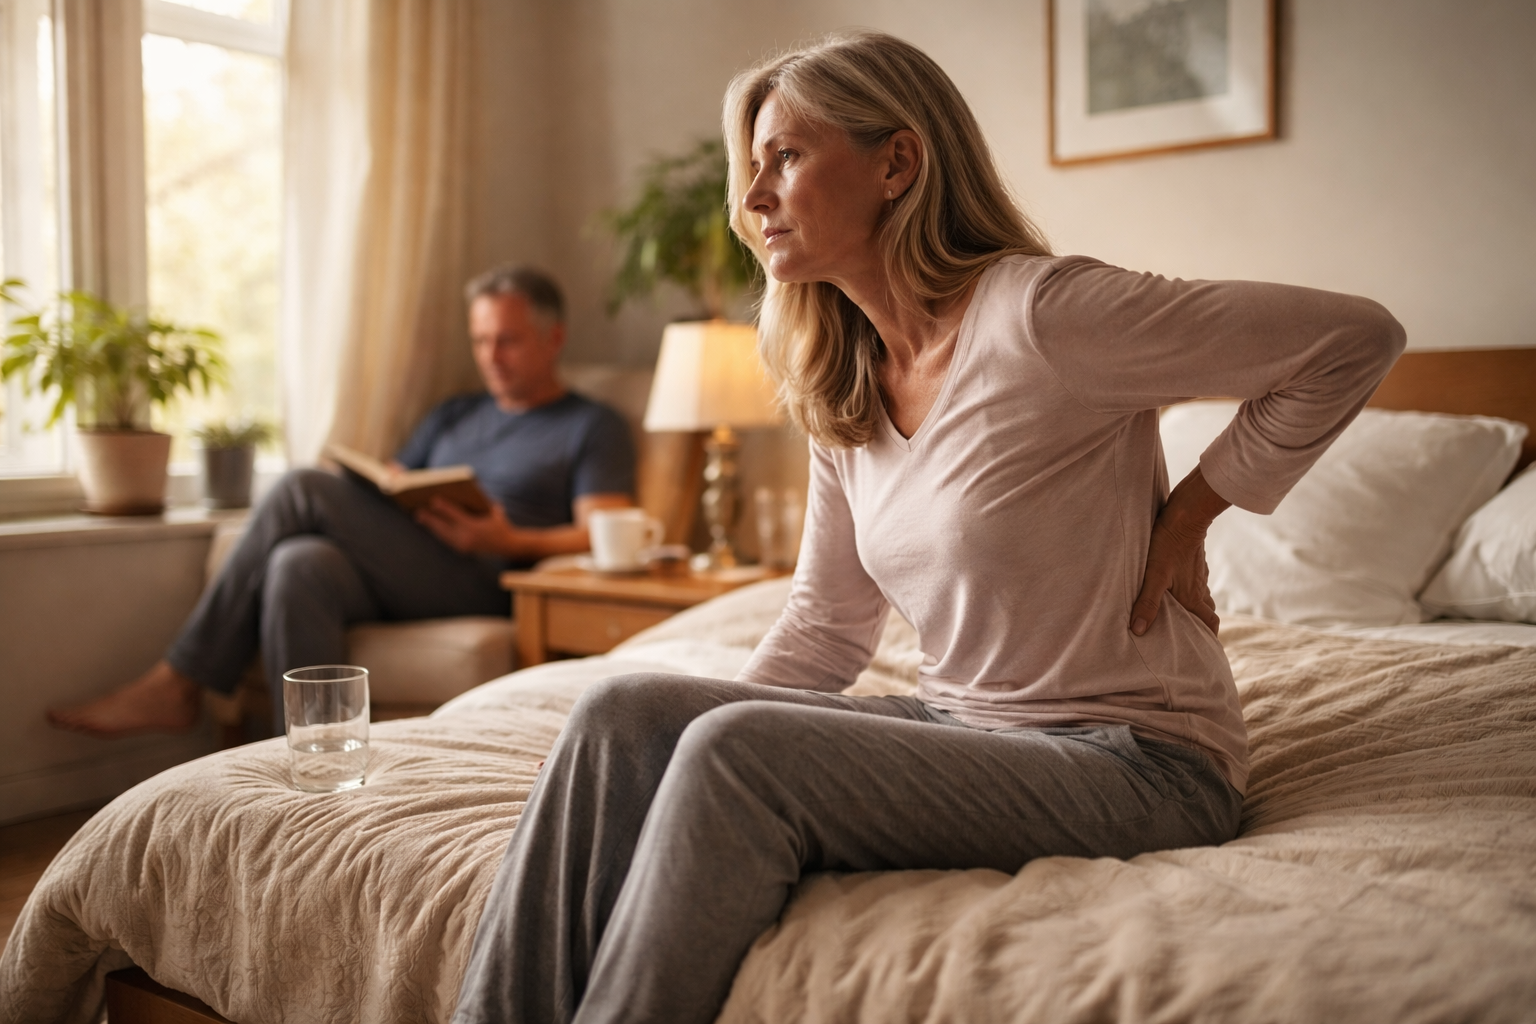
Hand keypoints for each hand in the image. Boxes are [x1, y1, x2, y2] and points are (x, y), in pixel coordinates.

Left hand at [416, 497, 516, 555]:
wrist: (507, 546)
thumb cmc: (500, 524)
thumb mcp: (494, 511)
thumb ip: (482, 502)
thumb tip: (465, 493)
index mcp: (474, 528)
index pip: (455, 516)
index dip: (444, 508)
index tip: (433, 500)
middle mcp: (466, 538)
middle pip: (443, 527)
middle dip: (430, 518)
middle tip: (418, 510)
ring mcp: (462, 546)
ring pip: (442, 535)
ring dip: (431, 525)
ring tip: (420, 516)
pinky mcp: (461, 550)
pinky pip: (446, 539)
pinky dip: (438, 531)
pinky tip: (430, 524)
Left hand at [1130, 466, 1230, 636]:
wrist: (1186, 514)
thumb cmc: (1168, 544)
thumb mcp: (1154, 575)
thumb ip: (1147, 603)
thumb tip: (1138, 630)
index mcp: (1192, 597)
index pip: (1209, 623)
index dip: (1210, 638)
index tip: (1207, 650)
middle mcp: (1199, 587)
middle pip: (1207, 612)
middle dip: (1203, 625)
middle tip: (1193, 635)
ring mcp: (1199, 572)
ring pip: (1202, 595)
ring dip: (1196, 606)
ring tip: (1183, 614)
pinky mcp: (1194, 559)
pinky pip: (1197, 580)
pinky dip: (1191, 588)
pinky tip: (1178, 584)